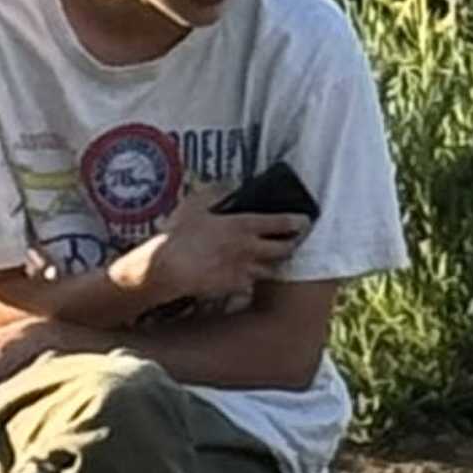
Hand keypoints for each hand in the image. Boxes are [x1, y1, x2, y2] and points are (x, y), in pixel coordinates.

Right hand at [112, 202, 305, 313]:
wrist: (167, 269)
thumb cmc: (180, 234)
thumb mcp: (197, 203)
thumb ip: (218, 191)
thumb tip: (232, 184)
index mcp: (243, 226)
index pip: (281, 223)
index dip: (297, 222)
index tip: (305, 220)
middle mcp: (249, 249)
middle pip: (284, 250)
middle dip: (292, 245)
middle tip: (294, 240)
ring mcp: (243, 271)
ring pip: (271, 270)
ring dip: (274, 263)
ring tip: (273, 258)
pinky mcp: (233, 287)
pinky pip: (251, 283)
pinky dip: (252, 278)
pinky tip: (247, 274)